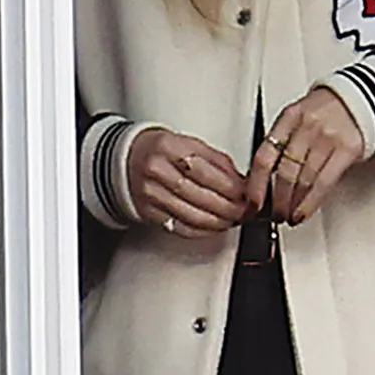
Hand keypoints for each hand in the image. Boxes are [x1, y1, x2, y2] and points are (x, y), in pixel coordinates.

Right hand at [126, 128, 247, 236]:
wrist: (128, 159)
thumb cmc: (162, 151)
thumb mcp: (189, 144)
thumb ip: (217, 162)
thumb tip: (243, 183)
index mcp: (169, 148)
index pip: (206, 171)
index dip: (231, 187)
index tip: (246, 194)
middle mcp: (157, 170)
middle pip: (199, 195)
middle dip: (228, 207)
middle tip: (244, 211)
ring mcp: (151, 193)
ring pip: (191, 215)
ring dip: (217, 221)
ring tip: (232, 220)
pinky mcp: (149, 212)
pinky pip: (180, 226)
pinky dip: (201, 230)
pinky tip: (214, 227)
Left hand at [244, 87, 366, 223]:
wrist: (359, 100)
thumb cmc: (325, 113)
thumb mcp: (298, 118)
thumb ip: (282, 143)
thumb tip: (262, 180)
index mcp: (289, 118)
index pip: (265, 155)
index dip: (256, 183)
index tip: (252, 202)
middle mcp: (306, 126)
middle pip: (284, 171)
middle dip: (277, 200)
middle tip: (274, 214)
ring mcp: (327, 138)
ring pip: (303, 180)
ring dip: (293, 205)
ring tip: (288, 216)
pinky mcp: (347, 149)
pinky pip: (324, 183)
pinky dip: (310, 203)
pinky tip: (303, 212)